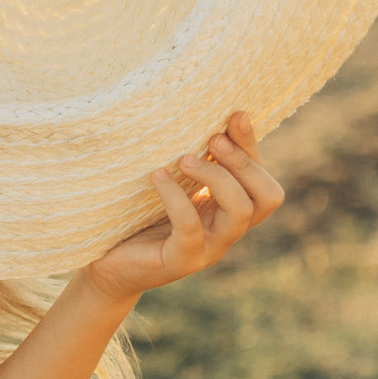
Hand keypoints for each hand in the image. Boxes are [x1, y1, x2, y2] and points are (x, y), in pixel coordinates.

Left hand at [81, 111, 284, 303]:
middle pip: (267, 197)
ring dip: (217, 177)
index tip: (234, 115)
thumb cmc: (142, 217)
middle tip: (210, 140)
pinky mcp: (181, 261)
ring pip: (241, 213)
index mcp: (231, 208)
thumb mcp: (175, 183)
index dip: (252, 146)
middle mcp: (228, 229)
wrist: (110, 263)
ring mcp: (209, 249)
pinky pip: (189, 228)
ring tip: (183, 158)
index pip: (262, 177)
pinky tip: (157, 176)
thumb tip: (211, 118)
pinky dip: (176, 198)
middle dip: (243, 163)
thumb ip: (196, 158)